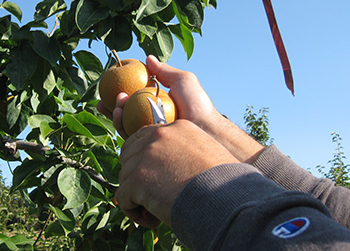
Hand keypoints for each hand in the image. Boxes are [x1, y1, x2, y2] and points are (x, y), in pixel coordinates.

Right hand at [97, 55, 263, 161]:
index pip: (133, 96)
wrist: (205, 130)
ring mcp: (148, 133)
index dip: (120, 91)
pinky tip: (119, 115)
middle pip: (124, 111)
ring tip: (117, 104)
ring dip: (114, 113)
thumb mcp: (182, 81)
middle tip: (107, 98)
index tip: (109, 84)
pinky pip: (128, 136)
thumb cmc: (197, 104)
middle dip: (111, 105)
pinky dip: (119, 125)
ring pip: (123, 123)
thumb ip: (164, 71)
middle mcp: (150, 118)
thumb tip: (147, 58)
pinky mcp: (147, 146)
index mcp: (156, 103)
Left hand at [116, 120, 238, 227]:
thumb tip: (168, 165)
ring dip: (137, 197)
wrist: (226, 200)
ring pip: (125, 178)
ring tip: (156, 212)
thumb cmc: (224, 185)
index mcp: (177, 127)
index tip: (155, 179)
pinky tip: (152, 221)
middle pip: (129, 155)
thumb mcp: (206, 154)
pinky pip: (123, 197)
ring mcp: (146, 155)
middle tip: (155, 197)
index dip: (144, 160)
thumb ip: (184, 151)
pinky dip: (133, 212)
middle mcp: (159, 135)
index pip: (144, 137)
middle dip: (137, 177)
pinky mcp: (138, 178)